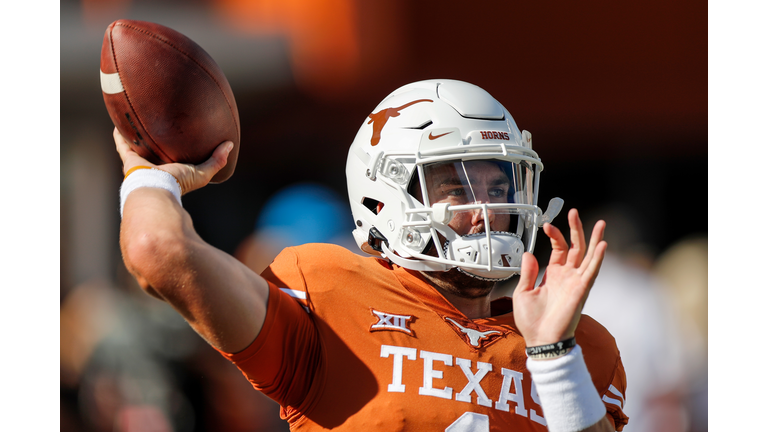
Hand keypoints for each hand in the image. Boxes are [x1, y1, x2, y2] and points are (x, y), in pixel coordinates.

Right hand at [114, 127, 232, 194]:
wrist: (157, 189)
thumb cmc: (178, 184)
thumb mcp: (202, 173)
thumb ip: (216, 161)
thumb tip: (230, 144)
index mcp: (171, 171)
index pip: (174, 159)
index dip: (177, 151)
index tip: (181, 139)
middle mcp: (155, 168)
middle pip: (155, 152)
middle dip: (156, 142)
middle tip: (159, 126)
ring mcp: (141, 163)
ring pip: (139, 147)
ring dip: (138, 136)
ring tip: (139, 121)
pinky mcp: (129, 159)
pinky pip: (123, 144)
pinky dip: (120, 134)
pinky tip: (120, 122)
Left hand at [512, 209, 606, 346]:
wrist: (540, 339)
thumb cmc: (532, 320)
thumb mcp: (523, 292)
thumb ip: (528, 273)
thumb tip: (528, 253)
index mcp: (553, 275)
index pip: (559, 249)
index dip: (555, 235)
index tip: (546, 225)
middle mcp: (567, 276)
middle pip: (576, 247)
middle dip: (576, 229)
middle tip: (574, 212)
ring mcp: (576, 282)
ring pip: (588, 256)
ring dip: (594, 239)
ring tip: (600, 223)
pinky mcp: (582, 290)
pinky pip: (592, 271)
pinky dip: (598, 258)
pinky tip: (603, 244)